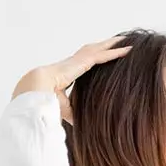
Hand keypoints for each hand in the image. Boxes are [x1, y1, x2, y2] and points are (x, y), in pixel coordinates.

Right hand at [11, 35, 132, 124]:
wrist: (37, 92)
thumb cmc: (46, 100)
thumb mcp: (66, 109)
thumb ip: (76, 114)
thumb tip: (84, 126)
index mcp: (67, 73)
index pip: (83, 64)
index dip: (92, 58)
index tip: (100, 56)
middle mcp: (73, 64)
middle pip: (92, 51)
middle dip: (104, 46)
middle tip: (116, 42)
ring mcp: (78, 61)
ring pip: (99, 49)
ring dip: (112, 44)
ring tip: (124, 39)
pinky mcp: (83, 62)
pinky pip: (104, 55)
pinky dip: (116, 52)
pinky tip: (128, 49)